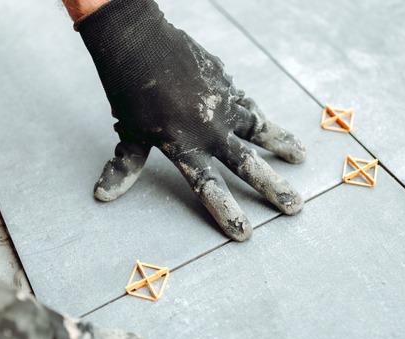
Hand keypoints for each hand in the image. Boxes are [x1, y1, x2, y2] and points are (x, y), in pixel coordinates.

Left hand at [79, 0, 305, 240]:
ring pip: (260, 130)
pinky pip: (248, 104)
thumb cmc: (129, 91)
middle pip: (247, 165)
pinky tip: (270, 124)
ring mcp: (223, 104)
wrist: (139, 40)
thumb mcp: (129, 131)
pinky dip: (259, 116)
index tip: (245, 233)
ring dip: (283, 144)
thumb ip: (126, 165)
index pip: (209, 187)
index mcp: (184, 147)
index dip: (226, 212)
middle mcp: (210, 129)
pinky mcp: (228, 83)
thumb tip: (102, 196)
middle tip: (295, 207)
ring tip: (302, 158)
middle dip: (273, 188)